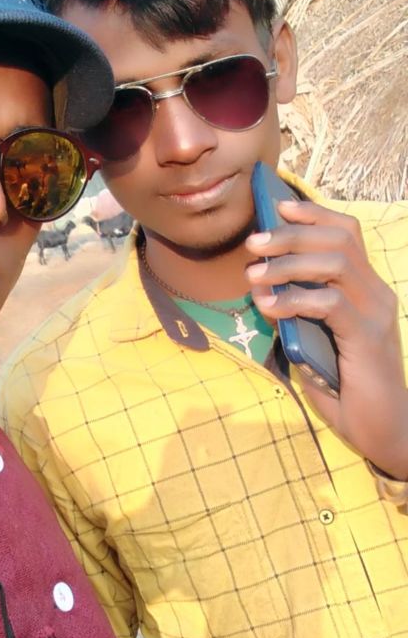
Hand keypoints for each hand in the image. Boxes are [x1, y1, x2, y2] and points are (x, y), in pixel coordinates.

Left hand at [245, 199, 407, 477]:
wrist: (384, 431)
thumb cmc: (346, 388)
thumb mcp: (313, 343)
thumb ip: (294, 314)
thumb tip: (261, 289)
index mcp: (367, 289)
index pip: (347, 234)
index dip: (313, 215)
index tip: (278, 206)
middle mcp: (376, 293)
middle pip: (339, 239)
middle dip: (292, 233)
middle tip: (254, 243)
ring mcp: (376, 313)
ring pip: (334, 264)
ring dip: (288, 263)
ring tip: (253, 274)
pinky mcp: (368, 337)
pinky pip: (330, 303)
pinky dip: (294, 299)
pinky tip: (268, 306)